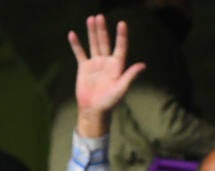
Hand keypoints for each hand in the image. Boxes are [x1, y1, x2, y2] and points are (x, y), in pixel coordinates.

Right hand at [68, 15, 144, 135]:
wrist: (94, 110)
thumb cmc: (109, 102)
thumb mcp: (121, 89)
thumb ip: (130, 76)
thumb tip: (143, 65)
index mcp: (117, 66)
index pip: (120, 47)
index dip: (121, 36)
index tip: (122, 23)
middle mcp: (106, 62)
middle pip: (105, 42)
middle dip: (102, 29)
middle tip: (99, 16)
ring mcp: (95, 63)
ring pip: (93, 44)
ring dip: (92, 32)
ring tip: (91, 19)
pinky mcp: (84, 68)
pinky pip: (80, 53)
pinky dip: (76, 44)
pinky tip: (72, 34)